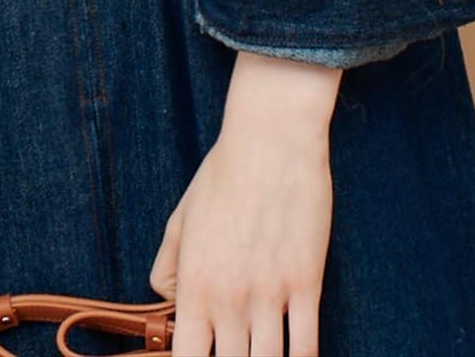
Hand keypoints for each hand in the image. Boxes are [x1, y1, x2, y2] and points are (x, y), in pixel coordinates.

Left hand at [148, 51, 339, 354]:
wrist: (270, 139)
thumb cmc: (222, 174)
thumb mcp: (181, 219)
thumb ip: (167, 267)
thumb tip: (169, 302)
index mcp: (195, 285)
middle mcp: (230, 298)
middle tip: (236, 352)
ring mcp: (270, 293)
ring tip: (259, 354)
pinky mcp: (307, 282)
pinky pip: (306, 344)